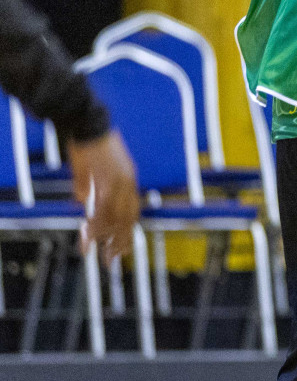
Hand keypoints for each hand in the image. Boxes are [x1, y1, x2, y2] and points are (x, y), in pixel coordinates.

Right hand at [68, 132, 139, 259]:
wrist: (87, 121)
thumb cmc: (86, 141)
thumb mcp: (89, 167)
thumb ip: (87, 184)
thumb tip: (82, 200)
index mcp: (128, 178)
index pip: (132, 210)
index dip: (126, 229)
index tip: (121, 245)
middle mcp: (128, 182)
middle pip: (129, 218)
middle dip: (122, 241)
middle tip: (113, 259)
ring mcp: (120, 181)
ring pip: (117, 218)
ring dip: (108, 238)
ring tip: (101, 255)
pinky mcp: (107, 180)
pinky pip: (103, 209)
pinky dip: (97, 224)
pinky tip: (88, 235)